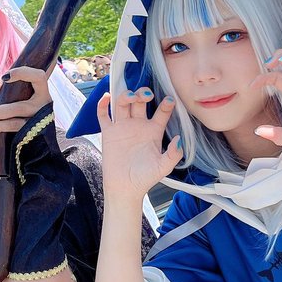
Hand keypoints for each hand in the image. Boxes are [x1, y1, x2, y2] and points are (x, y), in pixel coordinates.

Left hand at [0, 66, 51, 133]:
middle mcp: (44, 106)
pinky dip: (3, 129)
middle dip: (2, 111)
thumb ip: (3, 90)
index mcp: (43, 92)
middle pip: (22, 108)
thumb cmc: (24, 107)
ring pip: (19, 123)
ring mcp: (41, 121)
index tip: (5, 77)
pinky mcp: (35, 132)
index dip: (23, 73)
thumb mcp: (15, 96)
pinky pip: (17, 132)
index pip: (39, 77)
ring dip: (1, 123)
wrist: (39, 128)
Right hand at [97, 87, 181, 202]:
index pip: (161, 112)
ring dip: (126, 95)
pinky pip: (103, 115)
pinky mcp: (109, 132)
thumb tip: (179, 139)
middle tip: (147, 94)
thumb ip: (173, 154)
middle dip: (143, 93)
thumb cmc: (145, 178)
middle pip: (140, 102)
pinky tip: (106, 97)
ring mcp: (122, 127)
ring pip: (122, 104)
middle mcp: (138, 125)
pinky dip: (103, 104)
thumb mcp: (163, 167)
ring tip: (131, 96)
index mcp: (153, 131)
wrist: (125, 188)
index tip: (170, 100)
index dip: (166, 104)